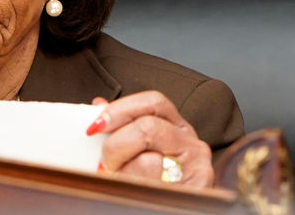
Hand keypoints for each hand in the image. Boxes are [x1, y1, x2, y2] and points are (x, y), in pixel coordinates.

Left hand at [86, 91, 213, 186]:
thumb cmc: (151, 183)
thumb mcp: (136, 151)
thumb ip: (120, 127)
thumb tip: (99, 105)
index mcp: (176, 127)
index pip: (152, 102)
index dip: (120, 110)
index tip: (96, 125)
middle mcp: (191, 143)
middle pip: (148, 127)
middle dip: (117, 144)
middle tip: (106, 161)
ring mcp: (197, 166)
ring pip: (149, 161)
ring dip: (126, 172)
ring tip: (123, 180)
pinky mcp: (198, 188)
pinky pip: (155, 186)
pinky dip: (136, 188)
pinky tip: (136, 192)